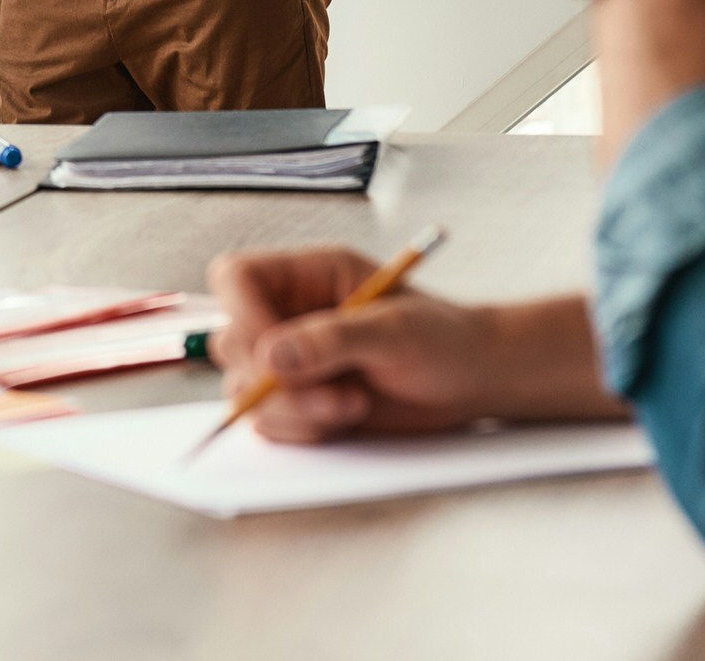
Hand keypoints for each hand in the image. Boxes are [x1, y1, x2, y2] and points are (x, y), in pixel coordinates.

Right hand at [206, 246, 501, 442]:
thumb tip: (272, 358)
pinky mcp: (298, 401)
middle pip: (232, 341)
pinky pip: (269, 422)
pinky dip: (301, 429)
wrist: (471, 380)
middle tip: (334, 397)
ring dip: (293, 410)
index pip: (238, 278)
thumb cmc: (444, 338)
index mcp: (306, 274)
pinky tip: (346, 418)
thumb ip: (331, 340)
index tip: (274, 356)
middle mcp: (288, 313)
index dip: (243, 314)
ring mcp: (290, 360)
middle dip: (275, 381)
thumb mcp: (395, 330)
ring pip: (244, 389)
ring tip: (353, 406)